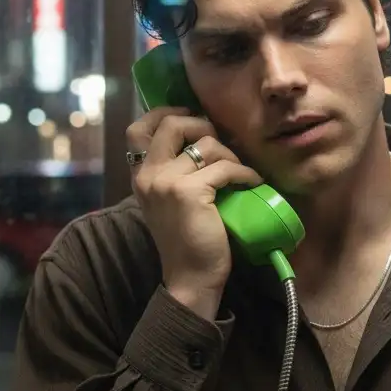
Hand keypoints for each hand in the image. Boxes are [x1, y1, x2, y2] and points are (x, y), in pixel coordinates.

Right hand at [126, 107, 262, 313]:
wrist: (189, 277)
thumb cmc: (186, 240)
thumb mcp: (168, 201)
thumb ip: (172, 171)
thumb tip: (202, 139)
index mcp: (139, 176)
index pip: (138, 128)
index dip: (165, 114)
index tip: (192, 118)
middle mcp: (147, 175)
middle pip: (171, 123)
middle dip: (202, 125)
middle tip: (219, 144)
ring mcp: (165, 182)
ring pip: (205, 143)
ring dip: (229, 154)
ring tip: (238, 172)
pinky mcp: (189, 192)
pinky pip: (225, 167)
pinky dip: (244, 173)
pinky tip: (251, 183)